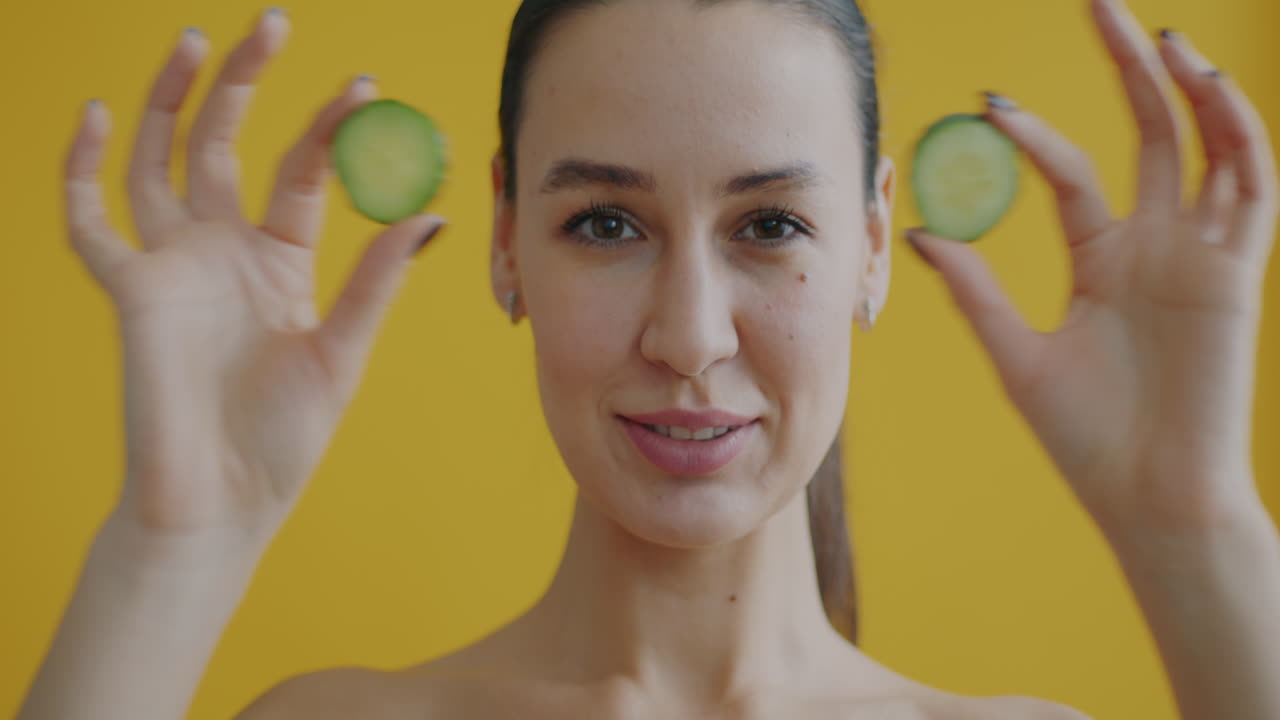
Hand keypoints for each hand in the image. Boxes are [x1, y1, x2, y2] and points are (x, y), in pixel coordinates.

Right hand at [63, 10, 445, 544]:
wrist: (224, 500)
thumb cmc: (285, 437)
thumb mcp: (343, 350)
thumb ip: (375, 279)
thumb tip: (431, 213)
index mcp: (279, 260)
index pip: (299, 171)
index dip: (327, 126)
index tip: (363, 86)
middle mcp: (223, 250)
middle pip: (227, 143)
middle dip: (246, 83)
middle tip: (273, 24)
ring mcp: (173, 263)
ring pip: (160, 159)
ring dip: (171, 100)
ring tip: (197, 40)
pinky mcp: (128, 289)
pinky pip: (88, 219)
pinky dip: (80, 168)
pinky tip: (91, 114)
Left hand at [905, 0, 1276, 536]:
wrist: (1147, 496)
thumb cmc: (1085, 438)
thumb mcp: (1015, 353)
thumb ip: (974, 290)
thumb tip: (915, 232)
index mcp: (1103, 260)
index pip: (1071, 174)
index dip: (1033, 135)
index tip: (986, 106)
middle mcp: (1155, 244)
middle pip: (1146, 133)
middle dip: (1125, 68)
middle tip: (1096, 2)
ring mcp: (1200, 252)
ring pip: (1205, 144)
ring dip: (1188, 84)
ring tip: (1152, 31)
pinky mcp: (1238, 270)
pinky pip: (1249, 183)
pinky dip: (1234, 129)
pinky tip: (1202, 81)